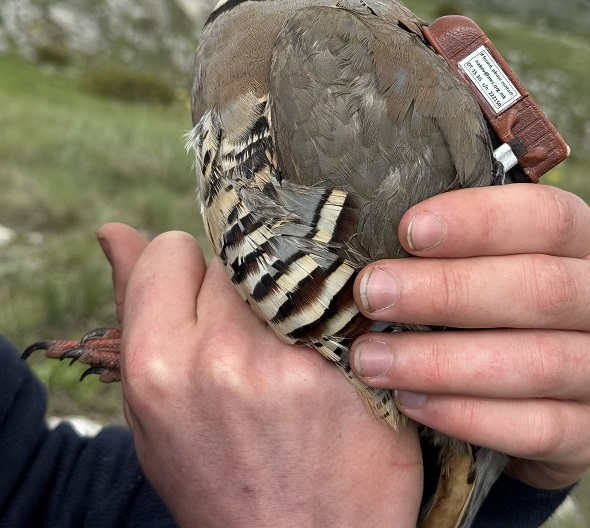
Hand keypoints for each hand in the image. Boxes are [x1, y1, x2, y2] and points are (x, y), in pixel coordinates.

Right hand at [98, 224, 422, 527]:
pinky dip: (338, 311)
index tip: (203, 308)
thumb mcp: (153, 411)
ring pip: (287, 270)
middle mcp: (222, 356)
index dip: (187, 277)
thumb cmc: (219, 481)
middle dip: (242, 289)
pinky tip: (339, 350)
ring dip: (291, 297)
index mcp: (158, 366)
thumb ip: (134, 312)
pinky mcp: (355, 367)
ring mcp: (292, 360)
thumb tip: (112, 231)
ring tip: (296, 347)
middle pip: (234, 258)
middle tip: (255, 339)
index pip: (172, 250)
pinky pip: (340, 295)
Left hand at [350, 184, 589, 490]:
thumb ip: (454, 242)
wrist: (551, 381)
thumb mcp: (493, 257)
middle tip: (371, 294)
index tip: (408, 231)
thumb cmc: (501, 296)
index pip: (544, 217)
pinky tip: (408, 400)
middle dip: (446, 291)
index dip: (477, 221)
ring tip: (371, 357)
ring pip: (536, 363)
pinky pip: (536, 428)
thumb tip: (368, 226)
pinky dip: (465, 415)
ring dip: (441, 361)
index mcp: (582, 241)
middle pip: (538, 289)